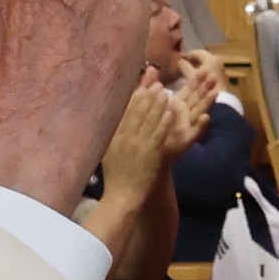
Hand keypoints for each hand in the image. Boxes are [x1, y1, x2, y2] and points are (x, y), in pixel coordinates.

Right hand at [98, 72, 181, 203]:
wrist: (123, 196)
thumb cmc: (116, 175)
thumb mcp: (108, 151)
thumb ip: (112, 133)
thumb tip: (113, 117)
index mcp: (114, 136)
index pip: (125, 111)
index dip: (136, 97)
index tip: (144, 86)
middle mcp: (124, 138)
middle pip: (137, 112)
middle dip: (148, 96)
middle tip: (157, 84)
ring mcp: (137, 145)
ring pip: (149, 120)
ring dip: (158, 105)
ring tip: (166, 93)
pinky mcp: (150, 153)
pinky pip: (158, 134)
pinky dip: (164, 122)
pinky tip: (171, 112)